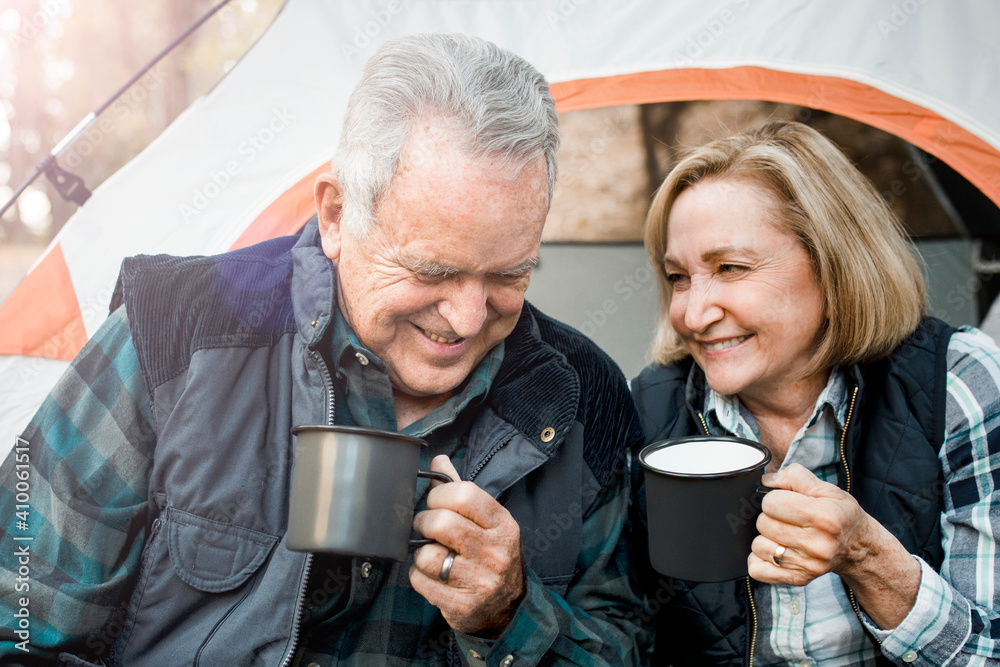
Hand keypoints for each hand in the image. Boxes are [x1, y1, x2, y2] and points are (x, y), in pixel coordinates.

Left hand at [410, 455, 525, 636]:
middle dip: (423, 522)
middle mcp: (495, 552)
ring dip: (420, 552)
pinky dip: (418, 575)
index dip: (438, 495)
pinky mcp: (462, 606)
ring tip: (430, 552)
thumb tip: (437, 460)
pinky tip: (431, 574)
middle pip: (441, 523)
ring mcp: (480, 581)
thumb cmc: (490, 553)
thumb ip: (461, 490)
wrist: (507, 607)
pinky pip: (420, 581)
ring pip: (426, 555)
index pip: (463, 494)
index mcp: (502, 524)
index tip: (434, 502)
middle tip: (426, 527)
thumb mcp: (486, 520)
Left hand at [748, 463, 918, 627]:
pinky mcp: (799, 579)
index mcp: (825, 517)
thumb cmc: (840, 515)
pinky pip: (758, 570)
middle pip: (763, 524)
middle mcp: (818, 545)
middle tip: (786, 519)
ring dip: (766, 538)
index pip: (771, 503)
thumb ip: (795, 476)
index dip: (774, 498)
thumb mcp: (826, 489)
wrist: (858, 547)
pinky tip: (776, 551)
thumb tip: (767, 480)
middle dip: (770, 517)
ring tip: (783, 535)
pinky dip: (760, 559)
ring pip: (758, 546)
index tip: (785, 501)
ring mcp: (808, 565)